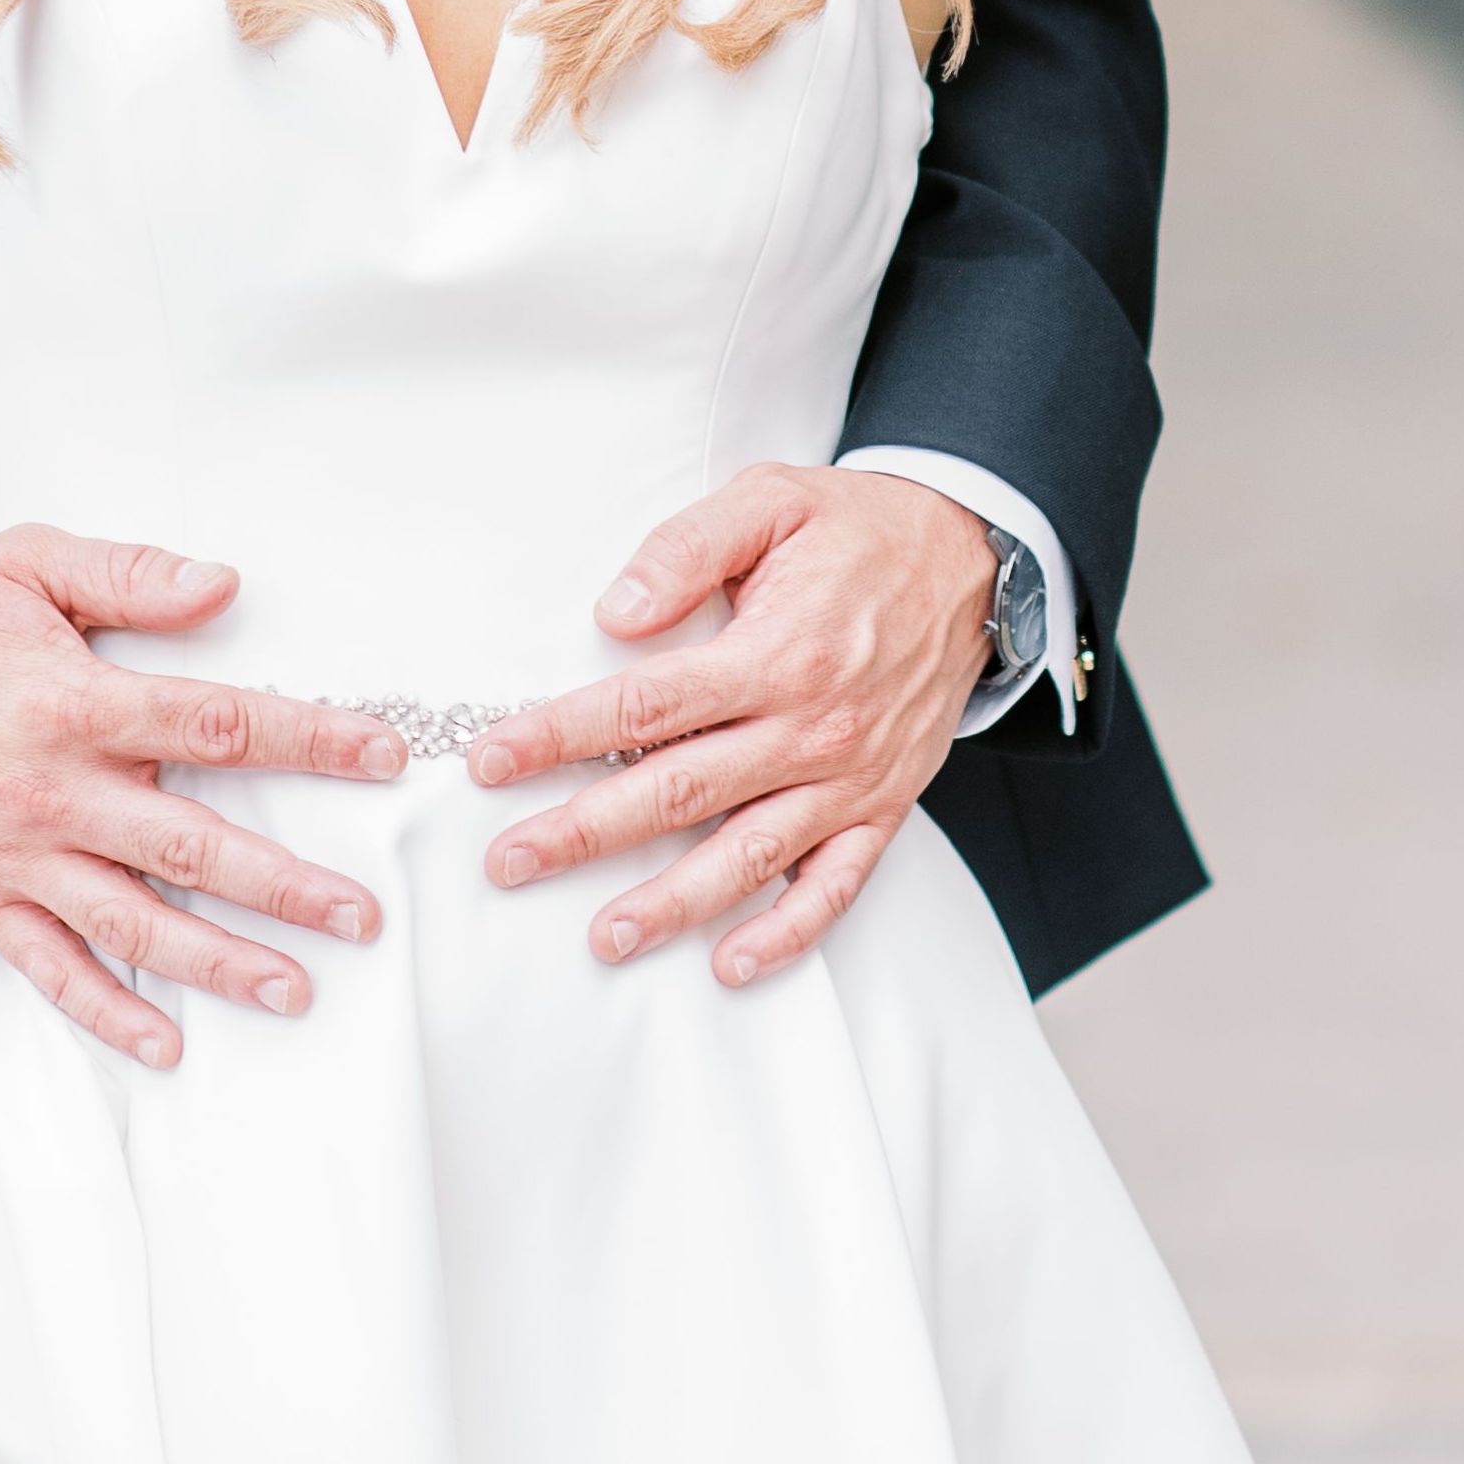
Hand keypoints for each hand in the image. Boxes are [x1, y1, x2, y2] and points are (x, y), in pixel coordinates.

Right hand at [0, 529, 404, 1071]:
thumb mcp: (30, 560)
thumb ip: (131, 574)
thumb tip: (222, 585)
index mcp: (72, 700)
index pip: (215, 722)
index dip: (308, 738)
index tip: (381, 754)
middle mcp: (49, 789)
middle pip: (189, 843)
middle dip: (283, 884)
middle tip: (359, 914)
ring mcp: (15, 855)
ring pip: (132, 923)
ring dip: (218, 962)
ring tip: (295, 988)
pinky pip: (51, 967)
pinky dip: (106, 1014)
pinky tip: (166, 1044)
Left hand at [470, 469, 995, 986]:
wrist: (973, 556)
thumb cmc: (857, 528)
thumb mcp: (769, 501)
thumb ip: (686, 550)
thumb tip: (613, 613)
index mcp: (773, 653)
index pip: (642, 709)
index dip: (558, 737)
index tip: (490, 761)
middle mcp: (809, 727)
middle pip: (676, 793)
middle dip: (582, 834)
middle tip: (509, 863)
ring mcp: (849, 776)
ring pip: (747, 856)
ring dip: (672, 903)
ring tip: (604, 937)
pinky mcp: (884, 805)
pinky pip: (834, 885)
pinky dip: (786, 933)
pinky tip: (731, 963)